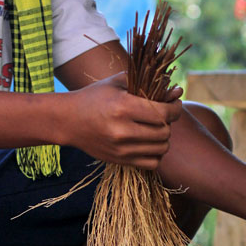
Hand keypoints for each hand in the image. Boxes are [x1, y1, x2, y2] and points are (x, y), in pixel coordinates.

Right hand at [63, 72, 182, 168]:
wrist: (68, 120)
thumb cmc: (94, 97)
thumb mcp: (117, 83)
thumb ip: (146, 83)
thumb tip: (177, 90)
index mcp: (123, 107)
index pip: (163, 113)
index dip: (175, 108)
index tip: (174, 104)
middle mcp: (122, 130)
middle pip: (165, 132)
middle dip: (169, 123)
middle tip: (162, 116)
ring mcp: (121, 148)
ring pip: (161, 148)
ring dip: (164, 138)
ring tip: (156, 129)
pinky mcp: (119, 160)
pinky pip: (152, 163)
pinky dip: (156, 154)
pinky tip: (150, 143)